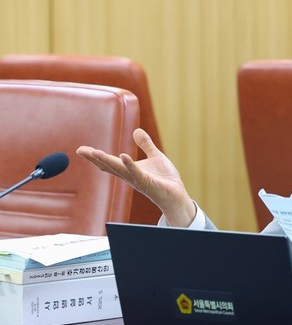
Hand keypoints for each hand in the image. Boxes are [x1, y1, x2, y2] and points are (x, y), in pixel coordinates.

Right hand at [76, 128, 195, 226]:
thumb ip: (145, 144)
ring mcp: (137, 180)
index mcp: (129, 170)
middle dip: (95, 158)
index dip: (95, 156)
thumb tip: (136, 130)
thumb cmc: (165, 178)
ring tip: (94, 152)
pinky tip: (123, 156)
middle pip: (109, 166)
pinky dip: (130, 164)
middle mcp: (129, 176)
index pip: (109, 162)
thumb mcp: (155, 156)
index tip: (81, 149)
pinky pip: (137, 173)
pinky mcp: (147, 183)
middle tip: (81, 151)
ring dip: (107, 160)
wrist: (177, 194)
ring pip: (119, 169)